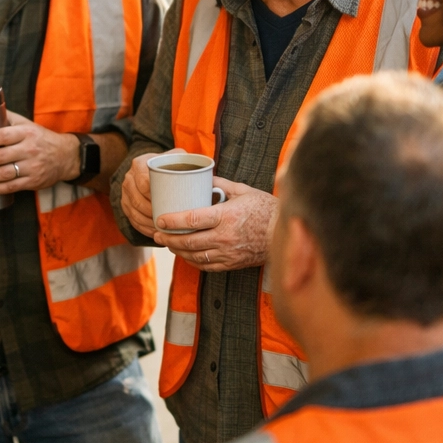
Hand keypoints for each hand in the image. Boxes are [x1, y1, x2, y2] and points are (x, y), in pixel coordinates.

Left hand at [0, 111, 80, 194]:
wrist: (65, 156)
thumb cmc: (40, 138)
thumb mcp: (27, 124)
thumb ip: (8, 118)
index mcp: (26, 133)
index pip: (3, 136)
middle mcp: (30, 150)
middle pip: (0, 157)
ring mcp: (32, 167)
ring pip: (4, 174)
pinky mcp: (33, 182)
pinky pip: (12, 187)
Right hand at [121, 149, 186, 236]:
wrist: (153, 168)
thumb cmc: (172, 164)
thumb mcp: (179, 157)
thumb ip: (191, 162)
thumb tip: (210, 179)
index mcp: (140, 163)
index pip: (145, 183)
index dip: (154, 197)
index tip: (170, 206)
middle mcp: (129, 177)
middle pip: (138, 200)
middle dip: (152, 214)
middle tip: (170, 223)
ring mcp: (125, 192)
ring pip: (135, 212)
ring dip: (148, 224)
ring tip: (165, 231)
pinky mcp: (125, 205)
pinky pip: (132, 219)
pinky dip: (144, 229)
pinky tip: (156, 234)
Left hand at [153, 177, 277, 271]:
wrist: (285, 233)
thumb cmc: (265, 209)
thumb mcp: (243, 191)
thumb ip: (219, 184)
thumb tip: (200, 177)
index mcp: (227, 216)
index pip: (193, 219)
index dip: (173, 220)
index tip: (160, 219)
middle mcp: (225, 237)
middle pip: (188, 241)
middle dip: (168, 238)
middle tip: (157, 232)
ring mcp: (228, 253)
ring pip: (194, 256)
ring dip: (177, 250)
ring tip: (167, 242)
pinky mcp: (231, 264)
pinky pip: (206, 266)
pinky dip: (191, 261)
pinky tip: (184, 254)